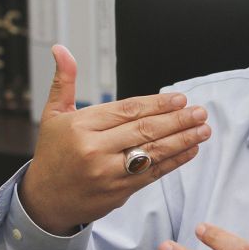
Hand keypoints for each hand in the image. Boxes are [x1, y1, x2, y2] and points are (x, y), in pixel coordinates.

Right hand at [20, 44, 211, 234]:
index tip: (180, 98)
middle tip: (200, 112)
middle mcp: (95, 149)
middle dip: (177, 120)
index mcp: (81, 127)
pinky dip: (175, 161)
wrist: (45, 200)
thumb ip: (64, 81)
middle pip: (144, 130)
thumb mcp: (53, 115)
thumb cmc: (53, 153)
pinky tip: (191, 150)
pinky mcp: (120, 191)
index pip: (127, 110)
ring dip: (183, 140)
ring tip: (203, 129)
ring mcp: (109, 173)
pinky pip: (153, 173)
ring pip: (153, 152)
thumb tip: (62, 49)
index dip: (157, 104)